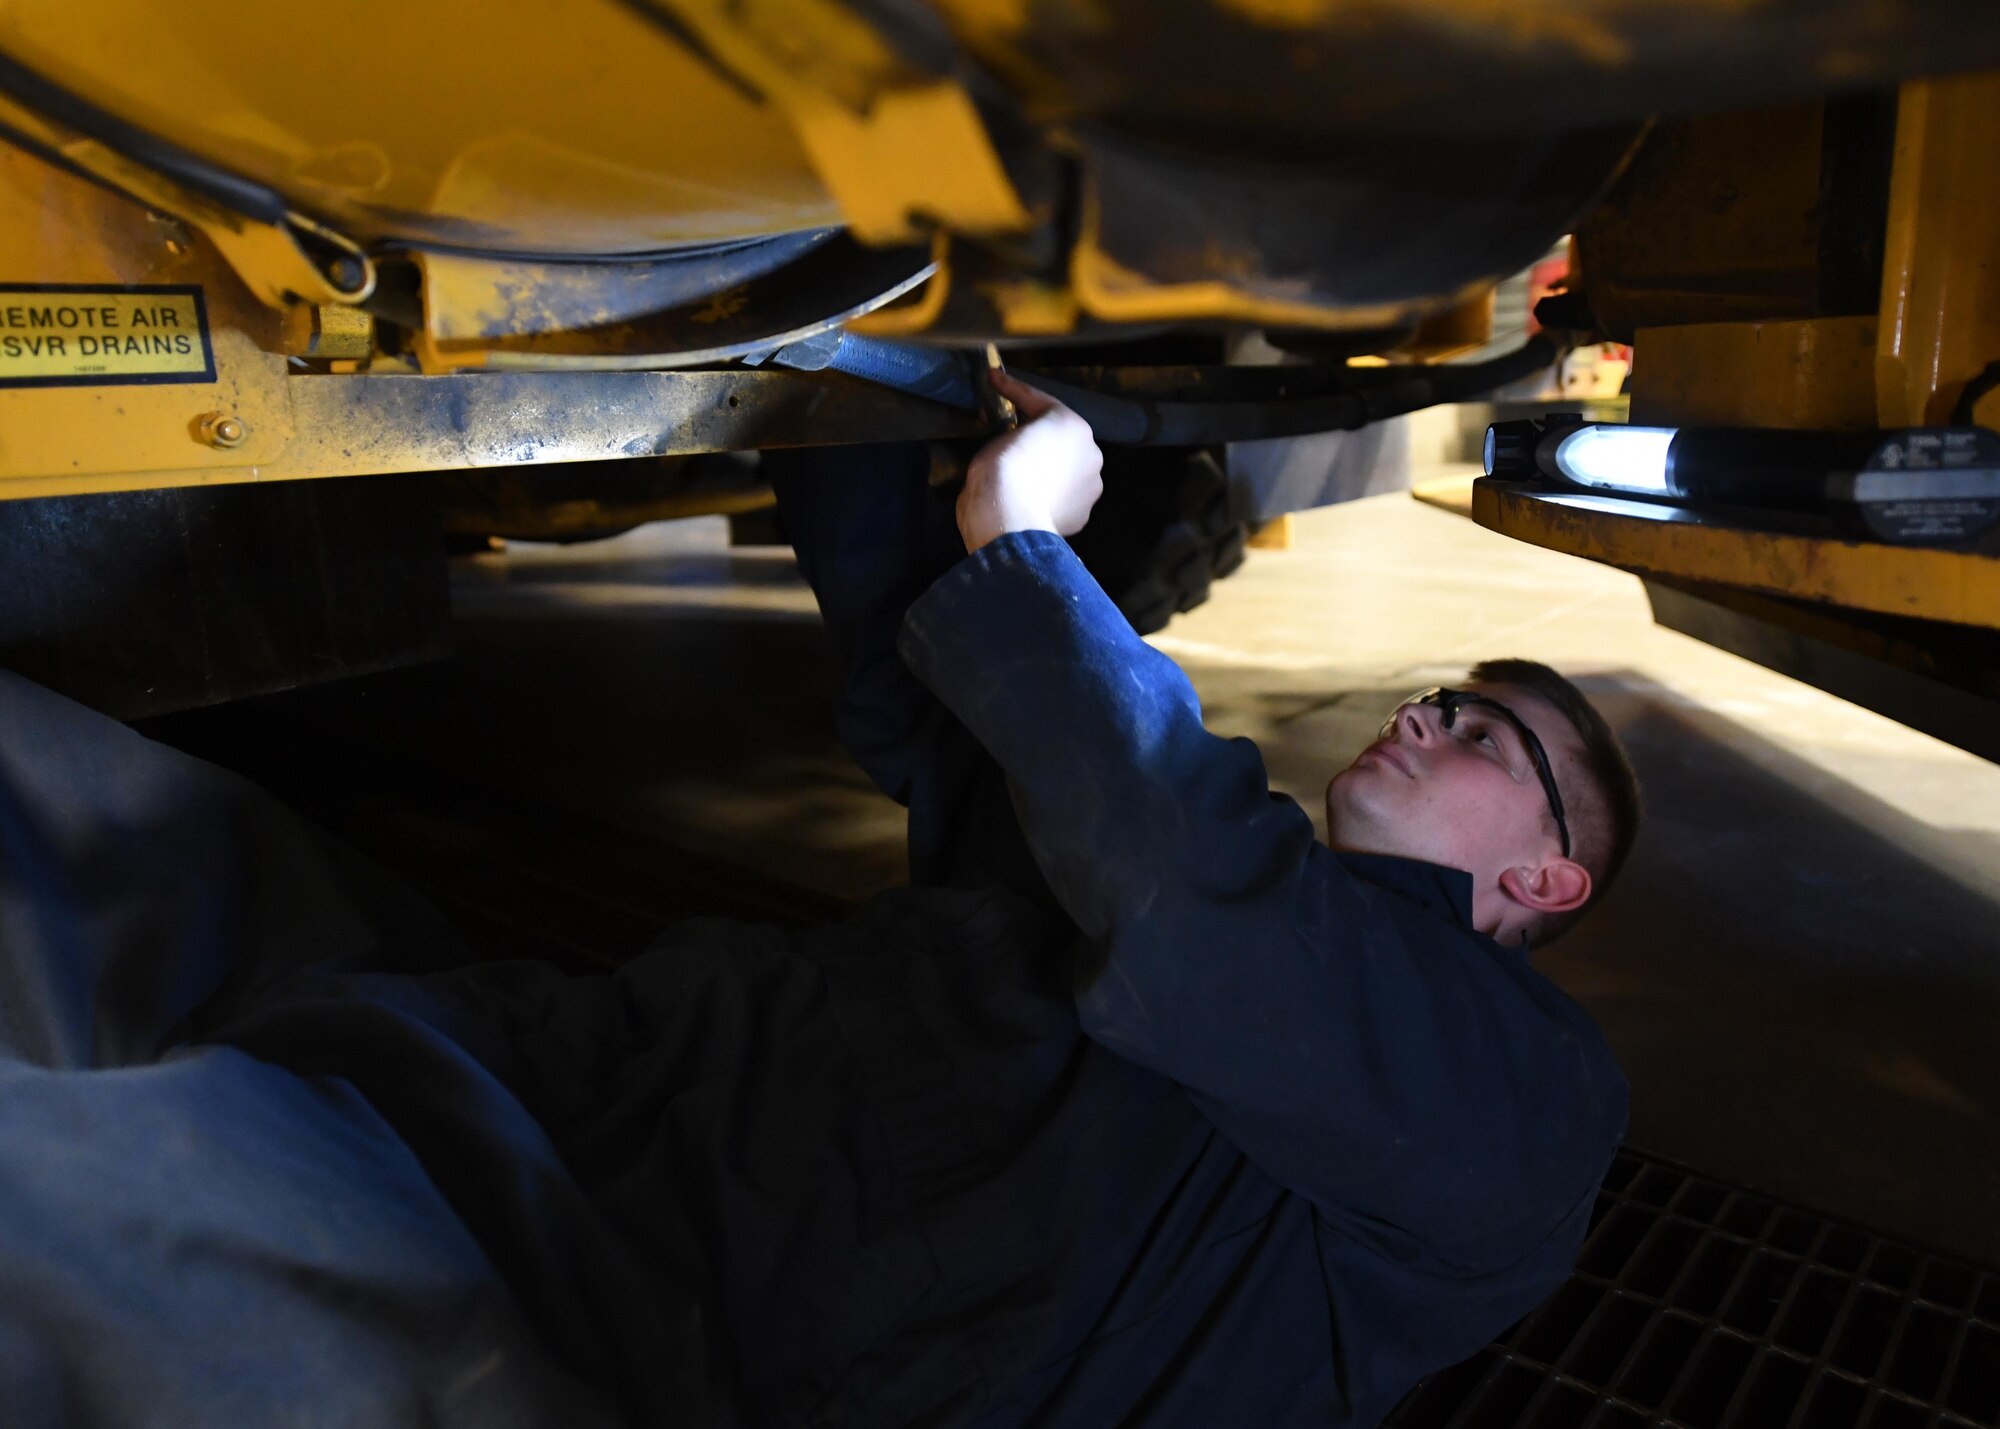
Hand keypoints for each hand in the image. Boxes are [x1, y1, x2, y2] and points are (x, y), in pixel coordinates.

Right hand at [956, 370, 1103, 552]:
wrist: (1009, 518)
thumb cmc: (1003, 468)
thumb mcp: (999, 436)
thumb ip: (1012, 432)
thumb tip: (1011, 439)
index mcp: (1072, 424)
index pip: (1038, 402)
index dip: (1012, 390)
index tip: (994, 379)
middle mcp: (1091, 452)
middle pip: (1061, 440)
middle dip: (1040, 438)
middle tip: (1011, 439)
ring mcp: (1091, 487)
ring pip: (1067, 472)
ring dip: (1050, 470)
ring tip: (1024, 477)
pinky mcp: (1083, 515)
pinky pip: (1064, 499)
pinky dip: (1051, 497)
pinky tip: (1032, 501)